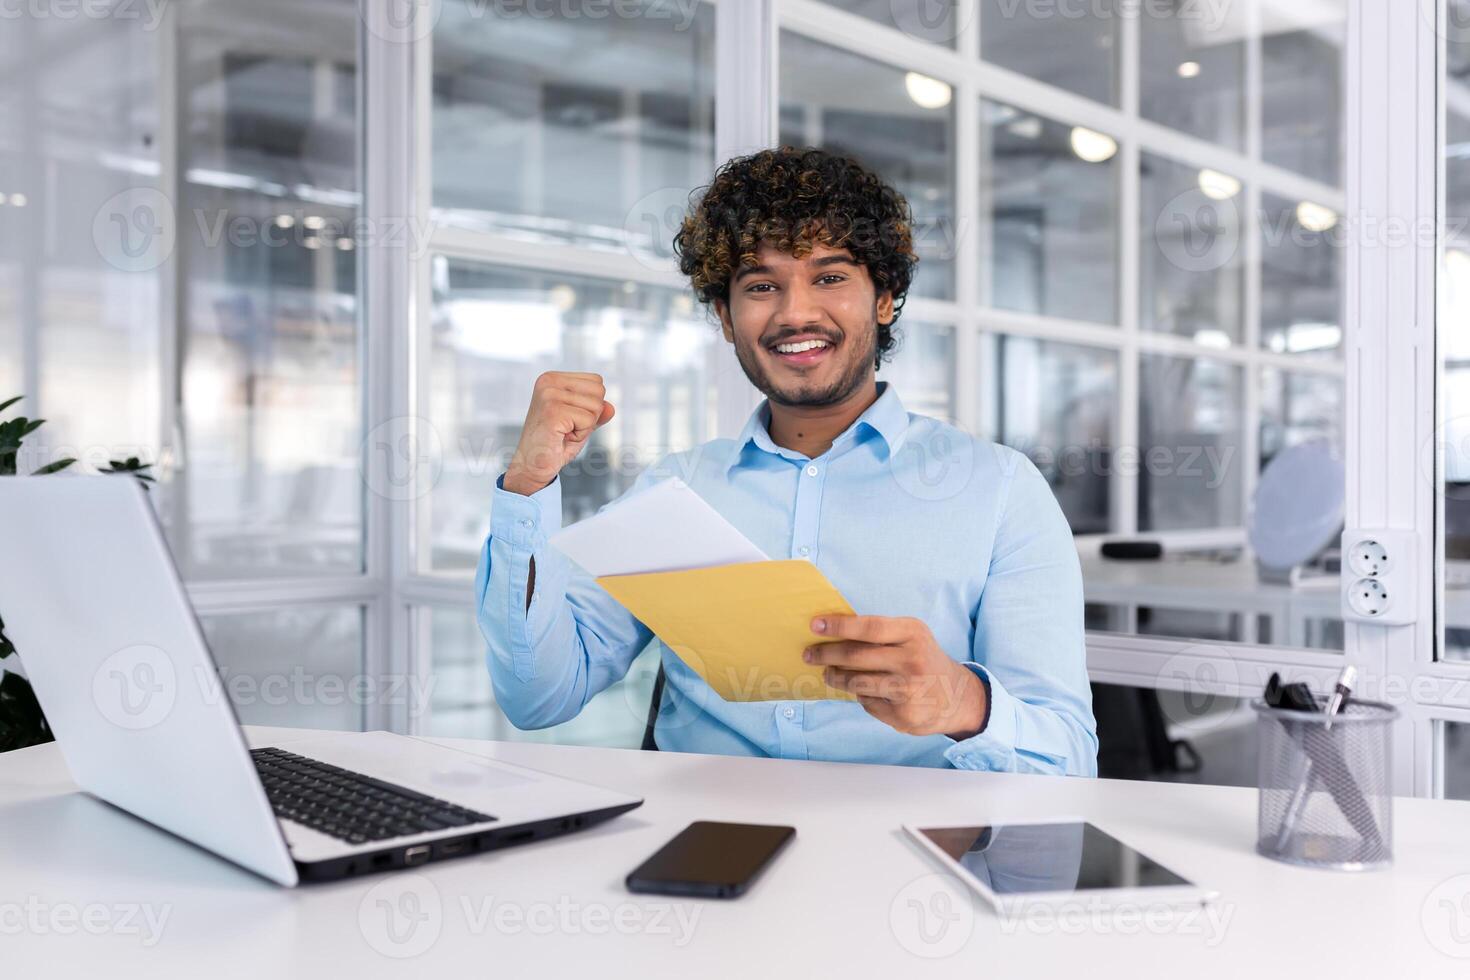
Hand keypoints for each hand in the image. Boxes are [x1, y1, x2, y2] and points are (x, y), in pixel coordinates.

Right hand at [502, 372, 615, 495]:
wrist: (532, 465)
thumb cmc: (555, 443)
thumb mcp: (582, 423)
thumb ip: (597, 411)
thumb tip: (610, 407)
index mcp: (553, 378)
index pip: (596, 381)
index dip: (591, 406)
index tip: (569, 418)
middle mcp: (549, 381)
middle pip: (599, 391)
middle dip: (590, 415)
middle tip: (567, 428)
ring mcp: (549, 395)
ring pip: (596, 406)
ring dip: (584, 426)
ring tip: (563, 432)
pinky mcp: (553, 411)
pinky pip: (589, 420)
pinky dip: (580, 434)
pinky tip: (561, 437)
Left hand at [803, 615, 986, 739]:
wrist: (956, 696)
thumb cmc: (923, 659)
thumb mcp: (911, 637)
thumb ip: (879, 634)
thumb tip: (831, 631)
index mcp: (913, 633)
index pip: (869, 627)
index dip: (839, 626)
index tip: (815, 625)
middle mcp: (912, 660)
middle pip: (857, 656)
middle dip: (826, 654)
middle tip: (808, 654)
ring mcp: (908, 690)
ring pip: (857, 683)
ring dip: (836, 677)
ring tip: (828, 673)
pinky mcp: (904, 715)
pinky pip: (867, 702)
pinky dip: (860, 696)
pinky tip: (863, 691)